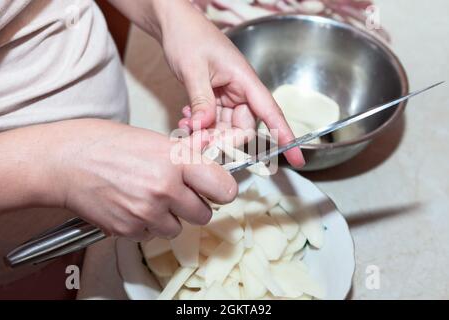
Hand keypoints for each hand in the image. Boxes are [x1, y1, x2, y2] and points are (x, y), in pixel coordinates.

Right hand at [47, 119, 236, 240]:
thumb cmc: (104, 144)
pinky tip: (133, 205)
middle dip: (195, 206)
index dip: (223, 190)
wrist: (65, 161)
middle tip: (180, 193)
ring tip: (150, 197)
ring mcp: (146, 212)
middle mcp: (164, 189)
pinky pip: (152, 235)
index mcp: (175, 161)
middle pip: (204, 214)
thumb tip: (209, 163)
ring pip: (178, 229)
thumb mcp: (154, 140)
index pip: (224, 188)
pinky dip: (146, 224)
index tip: (218, 190)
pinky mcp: (129, 229)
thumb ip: (186, 157)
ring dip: (170, 217)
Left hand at [150, 0, 304, 166]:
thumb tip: (204, 127)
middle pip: (244, 128)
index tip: (297, 159)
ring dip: (206, 133)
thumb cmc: (189, 36)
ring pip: (225, 128)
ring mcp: (227, 96)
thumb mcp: (193, 69)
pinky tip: (186, 119)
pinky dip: (199, 125)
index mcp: (245, 80)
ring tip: (186, 126)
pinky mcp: (214, 99)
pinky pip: (212, 122)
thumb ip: (201, 100)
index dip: (285, 136)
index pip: (271, 112)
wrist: (175, 24)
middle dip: (223, 139)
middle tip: (198, 140)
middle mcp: (240, 90)